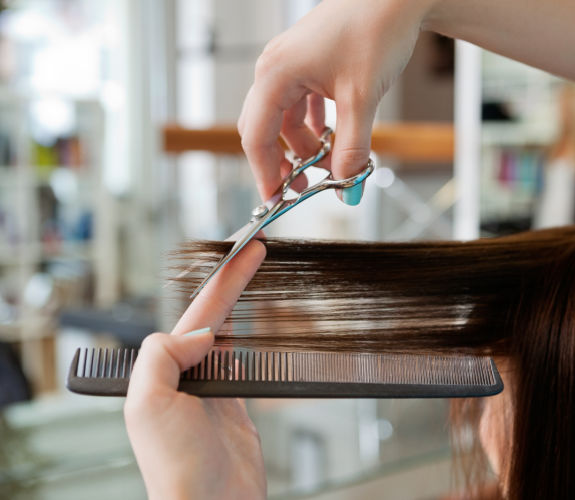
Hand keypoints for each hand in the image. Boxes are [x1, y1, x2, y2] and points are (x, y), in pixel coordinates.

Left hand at [124, 240, 266, 499]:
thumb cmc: (176, 469)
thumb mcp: (149, 405)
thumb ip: (163, 356)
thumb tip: (201, 334)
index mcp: (165, 371)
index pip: (199, 313)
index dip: (225, 280)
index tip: (246, 251)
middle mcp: (188, 376)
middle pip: (215, 317)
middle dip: (234, 282)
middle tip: (255, 251)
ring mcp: (214, 391)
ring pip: (230, 336)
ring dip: (240, 306)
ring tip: (250, 278)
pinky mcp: (238, 408)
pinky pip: (245, 365)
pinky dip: (251, 342)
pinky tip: (252, 331)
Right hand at [238, 0, 435, 201]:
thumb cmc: (374, 28)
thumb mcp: (362, 97)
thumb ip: (353, 147)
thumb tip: (348, 186)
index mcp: (276, 74)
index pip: (256, 136)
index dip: (265, 173)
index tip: (277, 200)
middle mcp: (276, 68)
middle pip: (265, 128)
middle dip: (283, 161)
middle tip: (303, 188)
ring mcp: (292, 63)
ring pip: (286, 117)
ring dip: (304, 145)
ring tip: (327, 164)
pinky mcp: (310, 62)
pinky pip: (301, 103)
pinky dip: (314, 126)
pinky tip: (331, 137)